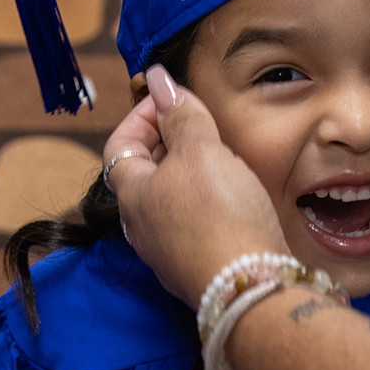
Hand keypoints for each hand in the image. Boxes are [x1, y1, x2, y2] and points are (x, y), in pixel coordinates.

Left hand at [103, 65, 288, 305]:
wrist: (250, 287)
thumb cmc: (220, 215)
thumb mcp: (201, 151)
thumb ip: (181, 115)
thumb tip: (160, 81)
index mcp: (132, 195)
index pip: (119, 145)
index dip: (141, 116)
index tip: (171, 99)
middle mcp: (142, 228)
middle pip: (143, 174)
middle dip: (166, 142)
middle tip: (197, 124)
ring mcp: (167, 253)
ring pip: (168, 201)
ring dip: (188, 174)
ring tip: (218, 158)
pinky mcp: (196, 269)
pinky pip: (190, 225)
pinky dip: (204, 202)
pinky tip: (232, 199)